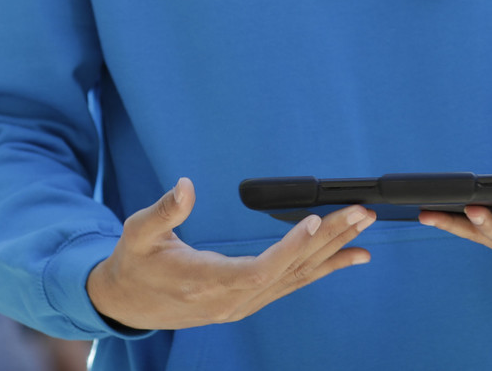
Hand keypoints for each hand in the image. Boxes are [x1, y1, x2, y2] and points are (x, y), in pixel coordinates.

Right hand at [85, 177, 372, 330]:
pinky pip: (292, 285)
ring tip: (364, 231)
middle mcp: (231, 300)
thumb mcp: (138, 233)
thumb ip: (164, 211)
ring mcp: (242, 304)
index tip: (312, 221)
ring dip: (332, 253)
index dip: (288, 249)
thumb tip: (185, 186)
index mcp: (205, 282)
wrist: (128, 302)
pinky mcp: (247, 301)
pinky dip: (322, 268)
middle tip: (359, 214)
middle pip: (289, 272)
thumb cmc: (134, 264)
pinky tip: (348, 257)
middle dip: (328, 241)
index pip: (258, 270)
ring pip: (297, 279)